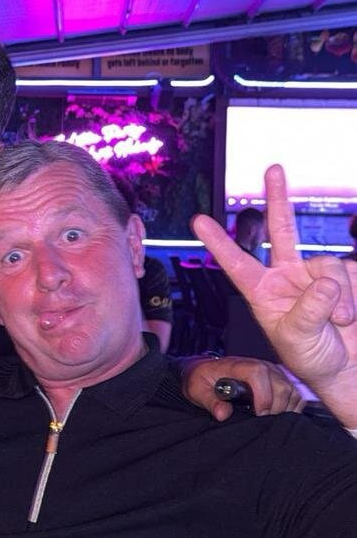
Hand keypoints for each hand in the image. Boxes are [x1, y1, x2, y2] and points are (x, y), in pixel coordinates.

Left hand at [179, 354, 302, 420]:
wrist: (206, 372)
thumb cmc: (202, 380)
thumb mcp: (197, 390)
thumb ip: (209, 401)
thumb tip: (223, 414)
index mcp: (238, 365)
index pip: (258, 373)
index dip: (263, 396)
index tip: (259, 414)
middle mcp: (259, 365)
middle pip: (281, 385)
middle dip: (276, 408)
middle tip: (263, 423)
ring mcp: (272, 371)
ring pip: (291, 391)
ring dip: (285, 410)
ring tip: (269, 420)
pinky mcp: (280, 380)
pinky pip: (296, 395)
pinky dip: (292, 408)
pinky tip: (278, 416)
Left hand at [191, 165, 356, 426]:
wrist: (348, 369)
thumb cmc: (312, 357)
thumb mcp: (299, 339)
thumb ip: (309, 310)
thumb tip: (325, 282)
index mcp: (262, 290)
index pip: (237, 263)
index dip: (219, 243)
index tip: (197, 220)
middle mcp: (287, 276)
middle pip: (281, 230)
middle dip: (278, 198)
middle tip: (273, 168)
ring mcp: (317, 274)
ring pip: (328, 266)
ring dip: (338, 296)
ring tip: (340, 321)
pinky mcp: (348, 278)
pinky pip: (352, 275)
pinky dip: (353, 296)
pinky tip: (351, 316)